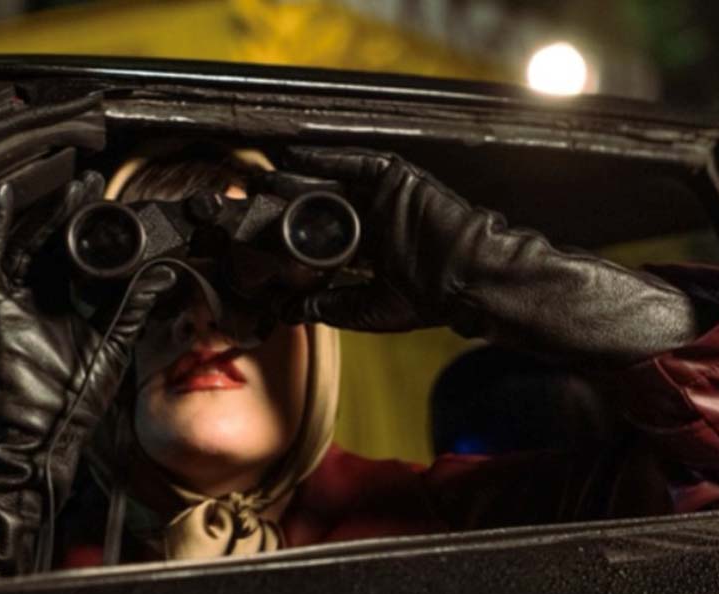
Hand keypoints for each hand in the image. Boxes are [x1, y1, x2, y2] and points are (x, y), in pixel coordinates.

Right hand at [0, 172, 175, 582]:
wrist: (44, 433)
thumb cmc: (74, 397)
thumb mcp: (116, 341)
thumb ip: (137, 306)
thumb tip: (166, 274)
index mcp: (63, 303)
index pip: (75, 254)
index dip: (89, 226)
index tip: (109, 199)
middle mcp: (34, 297)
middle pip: (48, 243)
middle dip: (67, 211)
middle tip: (90, 181)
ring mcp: (10, 301)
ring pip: (23, 243)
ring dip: (42, 212)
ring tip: (63, 184)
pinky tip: (7, 199)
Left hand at [277, 146, 699, 364]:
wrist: (469, 281)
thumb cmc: (429, 299)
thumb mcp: (365, 308)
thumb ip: (326, 305)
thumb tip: (286, 312)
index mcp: (368, 250)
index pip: (320, 237)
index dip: (289, 234)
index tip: (254, 233)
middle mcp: (373, 221)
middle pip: (321, 204)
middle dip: (287, 201)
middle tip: (250, 195)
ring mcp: (386, 199)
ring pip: (334, 181)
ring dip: (299, 176)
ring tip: (264, 173)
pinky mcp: (399, 180)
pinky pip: (357, 162)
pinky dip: (328, 158)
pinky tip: (296, 156)